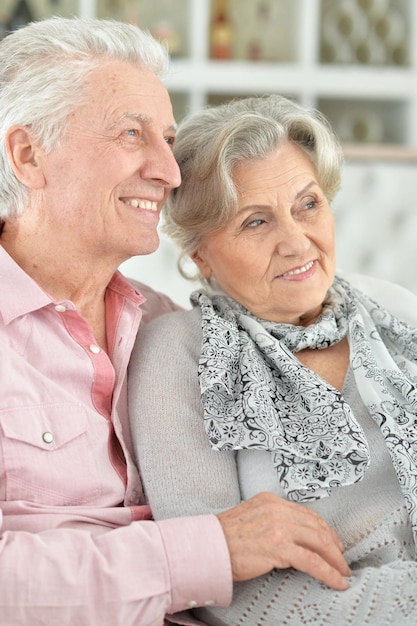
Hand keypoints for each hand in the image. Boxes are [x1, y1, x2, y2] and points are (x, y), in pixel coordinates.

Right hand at [217, 491, 350, 589]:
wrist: (207, 547)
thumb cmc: (223, 538)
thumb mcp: (250, 518)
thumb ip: (271, 521)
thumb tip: (290, 537)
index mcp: (270, 500)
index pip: (305, 512)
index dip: (323, 528)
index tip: (332, 540)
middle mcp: (276, 509)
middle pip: (316, 525)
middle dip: (333, 544)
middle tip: (341, 558)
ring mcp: (279, 526)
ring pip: (318, 541)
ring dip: (335, 559)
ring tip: (342, 571)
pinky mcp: (279, 546)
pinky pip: (312, 561)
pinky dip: (329, 572)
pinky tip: (336, 580)